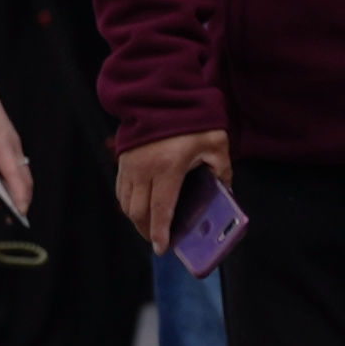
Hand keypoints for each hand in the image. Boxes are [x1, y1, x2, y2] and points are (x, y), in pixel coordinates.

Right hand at [113, 127, 231, 251]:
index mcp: (169, 167)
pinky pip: (121, 191)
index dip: (160, 232)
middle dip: (147, 231)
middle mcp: (144, 169)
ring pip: (126, 204)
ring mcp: (129, 166)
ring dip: (136, 220)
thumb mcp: (216, 144)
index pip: (161, 209)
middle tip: (159, 240)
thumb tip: (223, 193)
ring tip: (150, 227)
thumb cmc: (192, 120)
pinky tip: (140, 208)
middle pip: (138, 212)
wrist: (162, 97)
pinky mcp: (122, 161)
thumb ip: (222, 171)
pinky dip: (129, 204)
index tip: (162, 248)